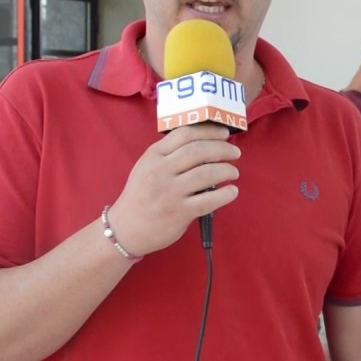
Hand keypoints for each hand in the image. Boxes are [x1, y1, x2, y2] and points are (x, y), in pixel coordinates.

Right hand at [106, 125, 240, 255]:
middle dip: (223, 149)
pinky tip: (232, 191)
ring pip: (207, 173)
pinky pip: (209, 200)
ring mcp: (170, 192)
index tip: (224, 134)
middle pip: (199, 151)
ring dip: (227, 170)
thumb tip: (204, 143)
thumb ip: (168, 154)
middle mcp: (161, 171)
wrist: (125, 229)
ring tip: (234, 172)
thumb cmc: (140, 196)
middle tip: (235, 153)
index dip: (209, 131)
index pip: (184, 134)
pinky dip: (226, 194)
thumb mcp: (146, 167)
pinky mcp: (179, 212)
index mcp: (153, 156)